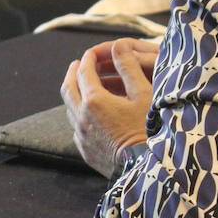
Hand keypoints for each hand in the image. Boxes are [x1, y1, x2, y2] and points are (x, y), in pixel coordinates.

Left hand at [61, 39, 153, 176]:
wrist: (145, 170)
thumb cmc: (149, 130)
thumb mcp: (144, 95)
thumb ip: (129, 68)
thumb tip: (118, 46)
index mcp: (94, 100)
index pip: (84, 71)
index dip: (89, 58)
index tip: (93, 52)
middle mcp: (81, 117)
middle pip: (68, 87)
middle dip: (73, 72)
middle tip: (79, 64)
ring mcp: (81, 135)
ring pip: (69, 107)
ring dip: (74, 92)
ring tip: (84, 86)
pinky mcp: (84, 149)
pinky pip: (76, 126)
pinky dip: (79, 112)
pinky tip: (90, 113)